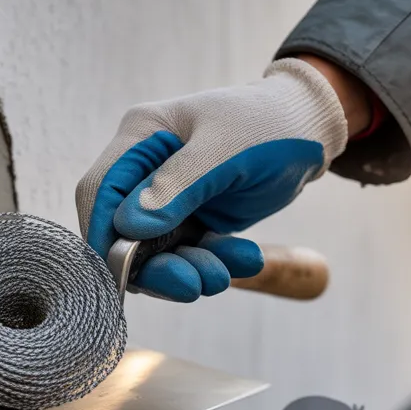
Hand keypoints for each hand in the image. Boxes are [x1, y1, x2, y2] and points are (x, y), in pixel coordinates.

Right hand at [75, 57, 353, 301]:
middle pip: (124, 231)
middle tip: (189, 285)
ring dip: (187, 269)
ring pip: (157, 251)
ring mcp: (168, 197)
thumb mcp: (224, 149)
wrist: (311, 129)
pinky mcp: (192, 218)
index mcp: (141, 137)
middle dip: (154, 265)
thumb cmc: (267, 123)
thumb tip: (129, 226)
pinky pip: (190, 253)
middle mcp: (146, 170)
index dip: (103, 235)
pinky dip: (213, 263)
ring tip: (223, 275)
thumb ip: (177, 187)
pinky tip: (245, 258)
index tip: (120, 273)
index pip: (99, 190)